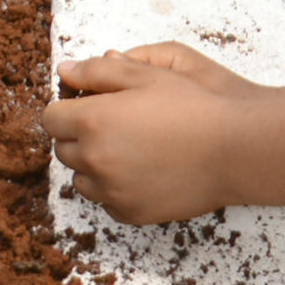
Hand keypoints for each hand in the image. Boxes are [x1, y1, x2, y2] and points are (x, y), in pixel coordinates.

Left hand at [43, 41, 273, 222]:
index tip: (88, 106)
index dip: (68, 109)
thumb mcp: (144, 74)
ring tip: (128, 149)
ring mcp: (112, 191)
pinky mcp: (131, 213)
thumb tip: (65, 72)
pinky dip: (115, 190)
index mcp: (91, 122)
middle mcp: (94, 160)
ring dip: (94, 165)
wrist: (234, 149)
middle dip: (79, 136)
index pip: (51, 118)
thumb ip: (97, 71)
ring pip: (81, 180)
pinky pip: (107, 202)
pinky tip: (141, 172)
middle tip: (113, 125)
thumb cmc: (193, 106)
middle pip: (63, 150)